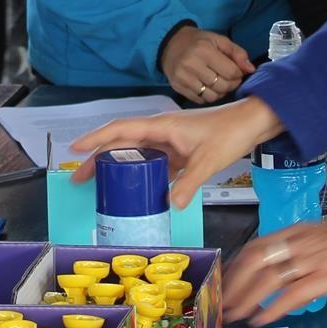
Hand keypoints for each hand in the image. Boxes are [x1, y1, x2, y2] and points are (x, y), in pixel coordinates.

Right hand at [71, 95, 280, 207]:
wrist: (251, 123)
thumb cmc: (230, 132)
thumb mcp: (208, 160)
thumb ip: (189, 182)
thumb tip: (171, 204)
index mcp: (162, 126)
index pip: (120, 129)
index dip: (96, 138)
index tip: (75, 148)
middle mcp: (161, 131)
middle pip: (122, 142)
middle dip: (99, 157)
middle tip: (81, 177)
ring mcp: (169, 140)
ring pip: (135, 152)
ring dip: (117, 165)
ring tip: (101, 184)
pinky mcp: (179, 150)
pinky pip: (153, 161)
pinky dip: (141, 172)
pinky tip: (136, 188)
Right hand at [158, 25, 255, 104]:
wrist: (170, 44)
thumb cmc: (198, 42)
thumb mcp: (219, 40)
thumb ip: (237, 53)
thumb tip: (251, 69)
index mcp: (203, 50)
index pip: (231, 72)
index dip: (239, 74)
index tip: (237, 71)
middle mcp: (191, 65)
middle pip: (222, 86)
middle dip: (231, 84)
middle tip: (230, 78)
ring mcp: (183, 78)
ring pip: (212, 96)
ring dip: (220, 92)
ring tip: (219, 82)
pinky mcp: (177, 87)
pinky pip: (200, 100)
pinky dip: (208, 96)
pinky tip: (208, 86)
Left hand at [224, 217, 326, 324]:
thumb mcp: (320, 236)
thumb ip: (299, 249)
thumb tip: (281, 269)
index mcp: (295, 233)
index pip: (255, 247)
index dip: (236, 266)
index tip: (225, 281)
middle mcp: (298, 244)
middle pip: (255, 262)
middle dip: (235, 284)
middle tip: (223, 302)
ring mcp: (311, 260)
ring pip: (268, 280)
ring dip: (247, 299)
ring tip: (235, 314)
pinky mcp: (325, 278)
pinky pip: (291, 295)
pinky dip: (273, 309)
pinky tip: (261, 319)